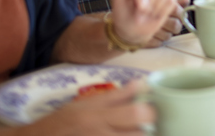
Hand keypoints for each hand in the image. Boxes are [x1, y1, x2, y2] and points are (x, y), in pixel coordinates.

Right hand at [25, 80, 153, 134]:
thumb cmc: (64, 120)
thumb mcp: (88, 103)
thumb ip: (117, 95)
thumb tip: (143, 83)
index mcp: (101, 116)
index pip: (137, 113)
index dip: (150, 111)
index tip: (150, 108)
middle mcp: (102, 135)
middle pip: (140, 134)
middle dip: (146, 130)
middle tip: (145, 125)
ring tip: (132, 132)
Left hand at [109, 0, 178, 46]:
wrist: (133, 30)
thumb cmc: (123, 15)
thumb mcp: (119, 1)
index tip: (139, 6)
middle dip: (147, 6)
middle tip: (137, 14)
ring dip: (153, 10)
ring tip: (145, 14)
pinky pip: (170, 2)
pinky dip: (162, 12)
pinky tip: (153, 14)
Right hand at [143, 0, 188, 47]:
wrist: (120, 21)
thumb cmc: (140, 9)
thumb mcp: (156, 1)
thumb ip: (172, 2)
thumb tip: (188, 0)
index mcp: (160, 6)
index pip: (178, 11)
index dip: (179, 14)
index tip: (174, 14)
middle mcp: (156, 18)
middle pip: (176, 26)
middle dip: (174, 26)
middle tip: (168, 23)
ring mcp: (151, 31)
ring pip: (168, 36)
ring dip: (166, 34)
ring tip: (160, 29)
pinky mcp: (145, 41)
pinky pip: (158, 44)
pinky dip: (156, 40)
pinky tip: (152, 35)